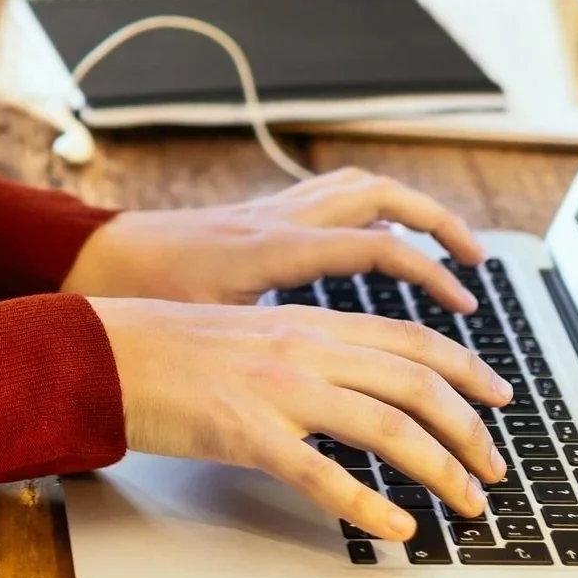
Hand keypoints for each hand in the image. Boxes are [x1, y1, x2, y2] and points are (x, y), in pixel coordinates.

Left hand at [61, 166, 488, 311]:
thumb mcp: (209, 330)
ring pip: (359, 186)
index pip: (372, 245)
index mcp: (273, 249)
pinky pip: (334, 195)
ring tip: (452, 247)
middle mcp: (280, 219)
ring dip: (412, 210)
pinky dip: (375, 209)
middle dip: (437, 224)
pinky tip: (394, 242)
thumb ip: (265, 351)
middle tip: (477, 263)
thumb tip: (319, 391)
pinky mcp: (265, 214)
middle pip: (379, 197)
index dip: (426, 272)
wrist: (100, 258)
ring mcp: (273, 210)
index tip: (465, 304)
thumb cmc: (147, 297)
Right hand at [88, 295, 510, 539]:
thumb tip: (361, 382)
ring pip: (386, 426)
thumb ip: (309, 350)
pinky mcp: (246, 432)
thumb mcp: (252, 332)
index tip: (500, 397)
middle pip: (415, 382)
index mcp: (308, 323)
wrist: (102, 350)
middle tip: (493, 469)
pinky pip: (321, 473)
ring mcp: (277, 389)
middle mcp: (303, 348)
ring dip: (439, 469)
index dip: (467, 368)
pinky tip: (395, 529)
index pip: (411, 339)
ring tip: (465, 504)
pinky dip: (367, 504)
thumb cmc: (169, 347)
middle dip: (469, 429)